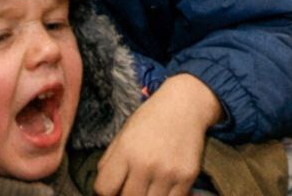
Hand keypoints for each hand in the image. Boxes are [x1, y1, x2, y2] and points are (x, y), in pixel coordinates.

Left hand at [94, 74, 222, 195]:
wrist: (187, 103)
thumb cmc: (152, 118)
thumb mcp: (124, 133)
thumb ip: (110, 162)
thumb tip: (104, 191)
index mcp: (126, 150)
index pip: (104, 189)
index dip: (107, 190)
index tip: (114, 186)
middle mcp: (146, 163)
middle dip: (126, 194)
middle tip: (133, 184)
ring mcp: (168, 172)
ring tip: (148, 184)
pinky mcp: (187, 177)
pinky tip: (163, 185)